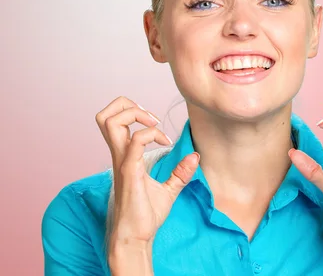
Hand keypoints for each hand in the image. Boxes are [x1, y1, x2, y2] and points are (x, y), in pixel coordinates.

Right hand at [95, 96, 199, 249]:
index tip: (157, 126)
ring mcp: (122, 162)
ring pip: (110, 122)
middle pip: (105, 115)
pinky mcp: (129, 172)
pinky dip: (149, 134)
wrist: (136, 238)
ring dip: (134, 114)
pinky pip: (134, 142)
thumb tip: (195, 156)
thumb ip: (179, 173)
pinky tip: (164, 143)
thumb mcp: (169, 190)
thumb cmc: (145, 216)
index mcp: (124, 156)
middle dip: (127, 105)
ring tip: (154, 126)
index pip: (113, 121)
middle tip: (151, 119)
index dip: (133, 111)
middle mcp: (119, 156)